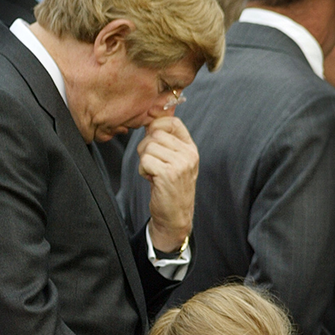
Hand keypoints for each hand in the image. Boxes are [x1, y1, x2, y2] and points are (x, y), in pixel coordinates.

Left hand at [137, 116, 197, 251]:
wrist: (174, 216)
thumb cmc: (170, 188)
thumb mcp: (173, 162)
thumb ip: (165, 142)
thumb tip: (150, 118)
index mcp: (190, 148)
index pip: (173, 123)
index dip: (157, 125)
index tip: (149, 136)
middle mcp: (189, 154)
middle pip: (156, 134)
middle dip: (145, 147)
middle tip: (151, 163)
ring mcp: (180, 164)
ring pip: (148, 147)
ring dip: (144, 161)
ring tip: (153, 173)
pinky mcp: (169, 174)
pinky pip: (145, 160)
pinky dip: (143, 170)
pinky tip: (151, 179)